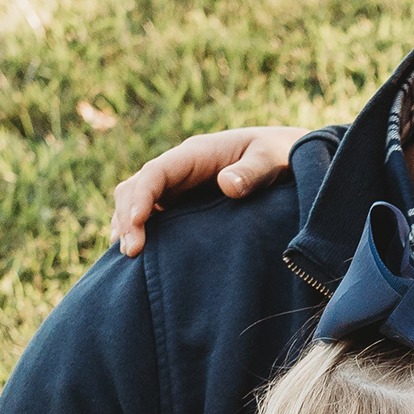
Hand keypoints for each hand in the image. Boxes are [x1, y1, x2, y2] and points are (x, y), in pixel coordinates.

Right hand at [108, 125, 311, 255]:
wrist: (287, 159)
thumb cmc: (279, 156)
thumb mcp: (271, 160)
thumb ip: (252, 172)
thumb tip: (227, 185)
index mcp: (196, 154)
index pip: (156, 171)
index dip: (141, 195)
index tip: (137, 223)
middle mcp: (179, 169)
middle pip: (135, 187)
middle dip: (127, 217)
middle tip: (132, 253)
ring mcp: (176, 187)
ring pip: (135, 202)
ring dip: (126, 227)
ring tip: (129, 259)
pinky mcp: (180, 205)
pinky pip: (149, 216)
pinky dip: (137, 233)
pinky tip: (136, 258)